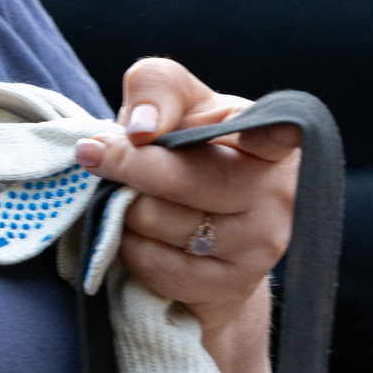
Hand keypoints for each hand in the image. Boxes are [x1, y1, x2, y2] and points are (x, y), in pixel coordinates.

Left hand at [72, 58, 299, 333]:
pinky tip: (138, 233)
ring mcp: (261, 246)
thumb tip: (141, 129)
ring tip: (127, 196)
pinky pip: (154, 262)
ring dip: (125, 206)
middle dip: (126, 164)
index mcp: (273, 142)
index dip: (261, 130)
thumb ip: (158, 87)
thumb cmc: (193, 153)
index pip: (280, 133)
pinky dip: (130, 245)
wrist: (211, 239)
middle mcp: (279, 194)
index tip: (206, 130)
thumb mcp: (180, 105)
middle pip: (181, 178)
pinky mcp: (233, 286)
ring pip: (159, 221)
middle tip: (92, 153)